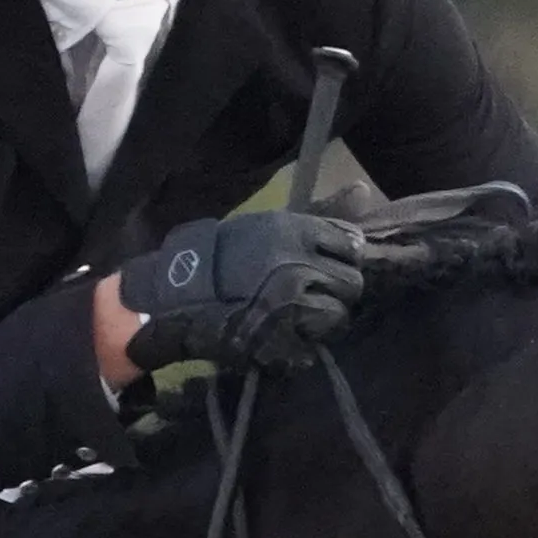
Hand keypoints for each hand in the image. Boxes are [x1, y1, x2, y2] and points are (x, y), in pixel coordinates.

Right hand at [113, 207, 366, 378]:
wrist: (172, 295)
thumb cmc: (220, 256)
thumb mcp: (268, 226)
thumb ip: (320, 215)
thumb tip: (365, 191)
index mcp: (296, 231)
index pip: (351, 244)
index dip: (341, 259)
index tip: (324, 267)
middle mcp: (299, 263)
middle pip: (352, 283)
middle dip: (335, 291)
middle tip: (310, 295)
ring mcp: (291, 302)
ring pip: (338, 316)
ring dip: (321, 320)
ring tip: (294, 318)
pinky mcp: (281, 337)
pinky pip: (313, 346)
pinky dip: (301, 346)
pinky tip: (282, 338)